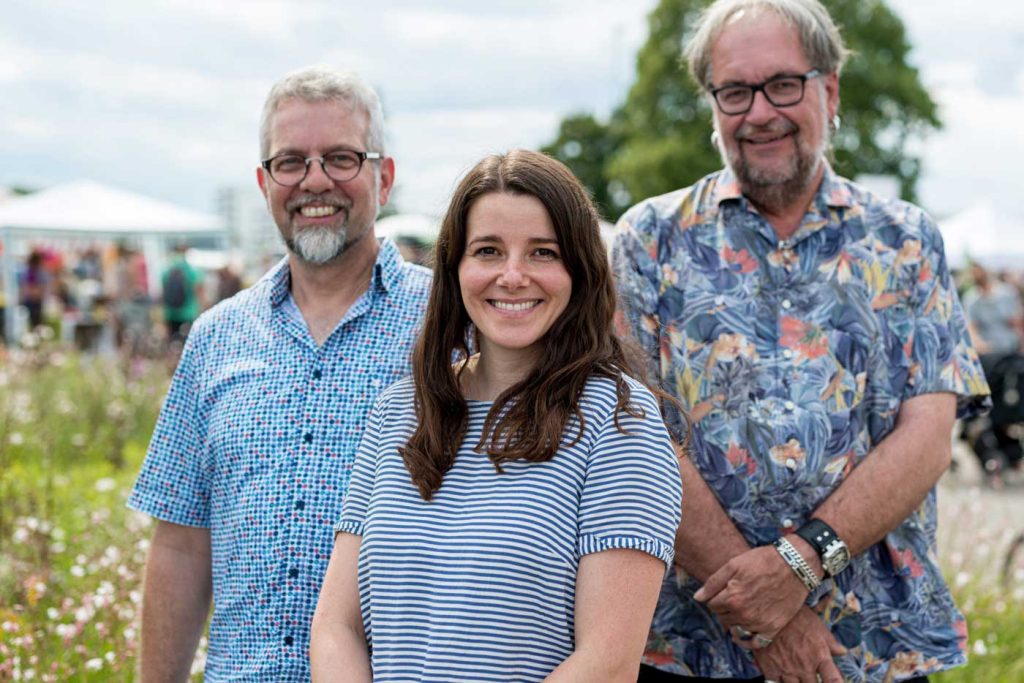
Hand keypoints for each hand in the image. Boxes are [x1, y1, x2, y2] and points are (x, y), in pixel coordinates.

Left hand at [693, 545, 807, 644]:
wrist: (795, 566)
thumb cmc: (763, 561)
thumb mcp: (734, 564)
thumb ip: (713, 583)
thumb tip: (698, 598)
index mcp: (732, 598)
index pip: (712, 605)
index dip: (716, 597)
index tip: (724, 591)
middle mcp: (744, 614)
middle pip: (723, 617)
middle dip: (725, 608)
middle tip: (735, 597)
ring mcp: (759, 624)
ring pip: (736, 628)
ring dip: (736, 620)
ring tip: (743, 608)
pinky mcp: (773, 629)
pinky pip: (754, 643)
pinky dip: (747, 640)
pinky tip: (744, 632)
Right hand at [753, 607, 845, 682]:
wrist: (769, 611)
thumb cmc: (797, 617)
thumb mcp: (818, 626)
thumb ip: (831, 643)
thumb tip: (843, 652)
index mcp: (819, 657)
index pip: (834, 680)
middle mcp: (805, 667)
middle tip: (809, 677)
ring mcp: (787, 670)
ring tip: (797, 677)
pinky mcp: (770, 669)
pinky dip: (780, 682)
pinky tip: (782, 677)